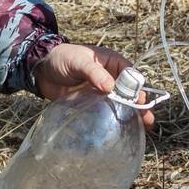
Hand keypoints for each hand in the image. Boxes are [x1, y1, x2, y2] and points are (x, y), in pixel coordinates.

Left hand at [33, 43, 155, 128]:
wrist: (42, 70)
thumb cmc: (62, 58)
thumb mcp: (79, 62)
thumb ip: (94, 73)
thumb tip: (110, 87)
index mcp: (112, 62)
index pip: (131, 75)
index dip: (136, 88)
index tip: (138, 101)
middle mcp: (111, 77)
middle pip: (130, 92)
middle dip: (139, 105)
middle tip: (147, 120)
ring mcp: (102, 91)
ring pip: (121, 103)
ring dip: (130, 114)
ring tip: (141, 128)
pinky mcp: (93, 103)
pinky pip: (106, 111)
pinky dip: (114, 119)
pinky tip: (121, 130)